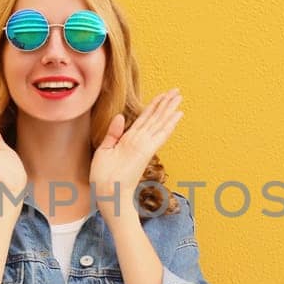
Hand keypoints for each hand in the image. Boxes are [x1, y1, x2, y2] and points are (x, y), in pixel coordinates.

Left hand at [90, 87, 182, 217]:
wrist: (107, 193)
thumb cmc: (103, 177)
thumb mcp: (104, 150)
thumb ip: (113, 133)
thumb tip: (120, 116)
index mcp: (129, 140)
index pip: (144, 119)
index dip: (153, 106)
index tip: (161, 95)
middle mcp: (139, 141)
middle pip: (155, 118)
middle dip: (165, 103)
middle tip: (177, 90)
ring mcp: (144, 145)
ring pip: (159, 122)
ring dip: (169, 108)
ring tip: (179, 96)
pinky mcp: (146, 151)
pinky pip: (160, 134)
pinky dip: (169, 124)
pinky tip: (178, 114)